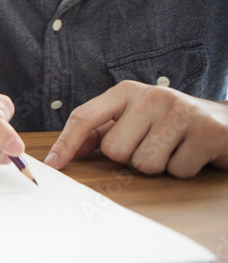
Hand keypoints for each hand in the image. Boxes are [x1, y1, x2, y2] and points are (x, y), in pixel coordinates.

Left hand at [45, 80, 227, 176]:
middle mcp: (151, 96)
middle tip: (154, 145)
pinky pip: (176, 170)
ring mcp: (180, 111)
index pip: (85, 117)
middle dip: (132, 157)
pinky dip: (184, 170)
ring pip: (144, 163)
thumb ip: (102, 131)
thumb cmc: (171, 123)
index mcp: (127, 91)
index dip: (66, 143)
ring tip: (173, 149)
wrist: (226, 122)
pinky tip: (193, 153)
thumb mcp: (135, 118)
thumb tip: (64, 152)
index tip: (52, 165)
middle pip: (115, 150)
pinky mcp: (205, 131)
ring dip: (159, 166)